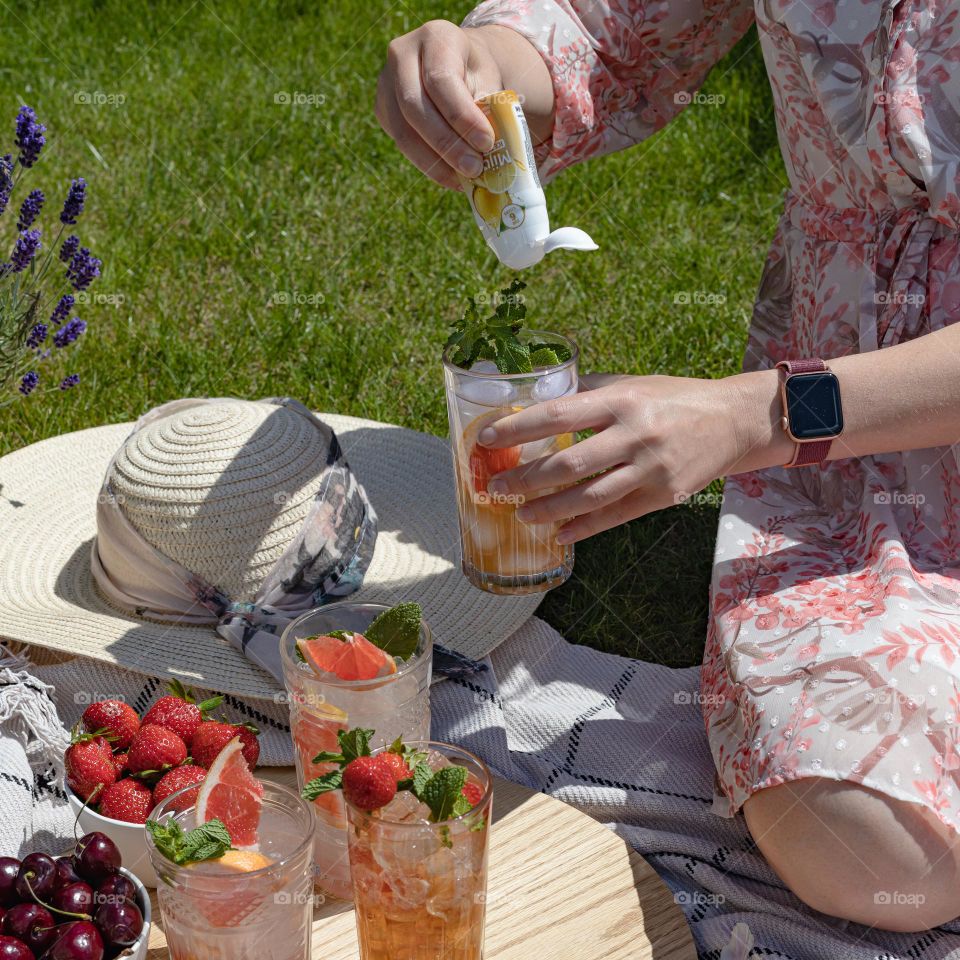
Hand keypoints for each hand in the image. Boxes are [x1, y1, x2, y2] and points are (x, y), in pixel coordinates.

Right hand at [375, 21, 501, 188]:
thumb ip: (488, 108)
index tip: (486, 143)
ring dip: (436, 162)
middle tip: (474, 169)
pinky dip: (428, 164)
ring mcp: (386, 82)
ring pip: (404, 131)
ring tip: (464, 179)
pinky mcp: (382, 108)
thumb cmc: (476, 75)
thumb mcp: (489, 80)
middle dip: (447, 144)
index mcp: (435, 37)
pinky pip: (402, 142)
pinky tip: (451, 177)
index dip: (462, 116)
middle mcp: (402, 54)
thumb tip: (492, 152)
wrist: (456, 66)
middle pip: (415, 106)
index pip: (441, 80)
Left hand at [480, 372, 783, 542]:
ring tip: (521, 515)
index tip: (486, 438)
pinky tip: (559, 535)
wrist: (732, 421)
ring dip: (550, 510)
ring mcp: (650, 468)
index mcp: (621, 400)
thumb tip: (539, 400)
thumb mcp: (632, 384)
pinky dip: (584, 528)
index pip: (557, 414)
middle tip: (496, 487)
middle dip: (526, 478)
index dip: (517, 428)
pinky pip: (615, 516)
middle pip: (569, 463)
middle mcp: (634, 434)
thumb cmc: (673, 398)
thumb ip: (588, 393)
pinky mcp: (663, 496)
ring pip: (590, 496)